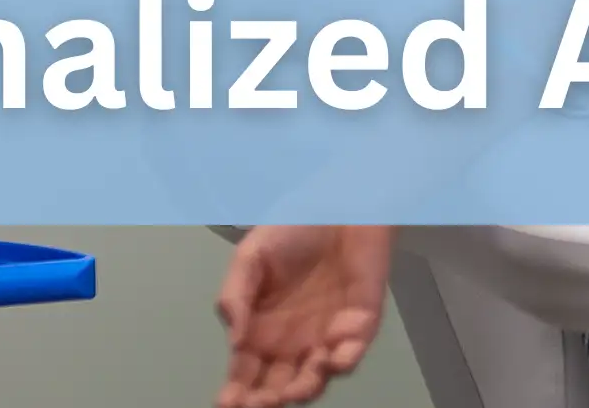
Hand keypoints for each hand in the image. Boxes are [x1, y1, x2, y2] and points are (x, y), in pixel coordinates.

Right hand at [215, 224, 394, 407]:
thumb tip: (234, 341)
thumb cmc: (291, 230)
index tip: (226, 403)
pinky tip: (329, 357)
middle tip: (257, 404)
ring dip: (304, 389)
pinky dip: (343, 359)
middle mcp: (294, 342)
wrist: (338, 201)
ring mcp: (328, 335)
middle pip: (279, 386)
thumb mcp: (250, 258)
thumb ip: (235, 296)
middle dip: (267, 401)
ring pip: (316, 377)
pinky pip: (353, 350)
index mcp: (262, 332)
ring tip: (291, 392)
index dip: (236, 392)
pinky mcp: (362, 321)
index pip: (246, 373)